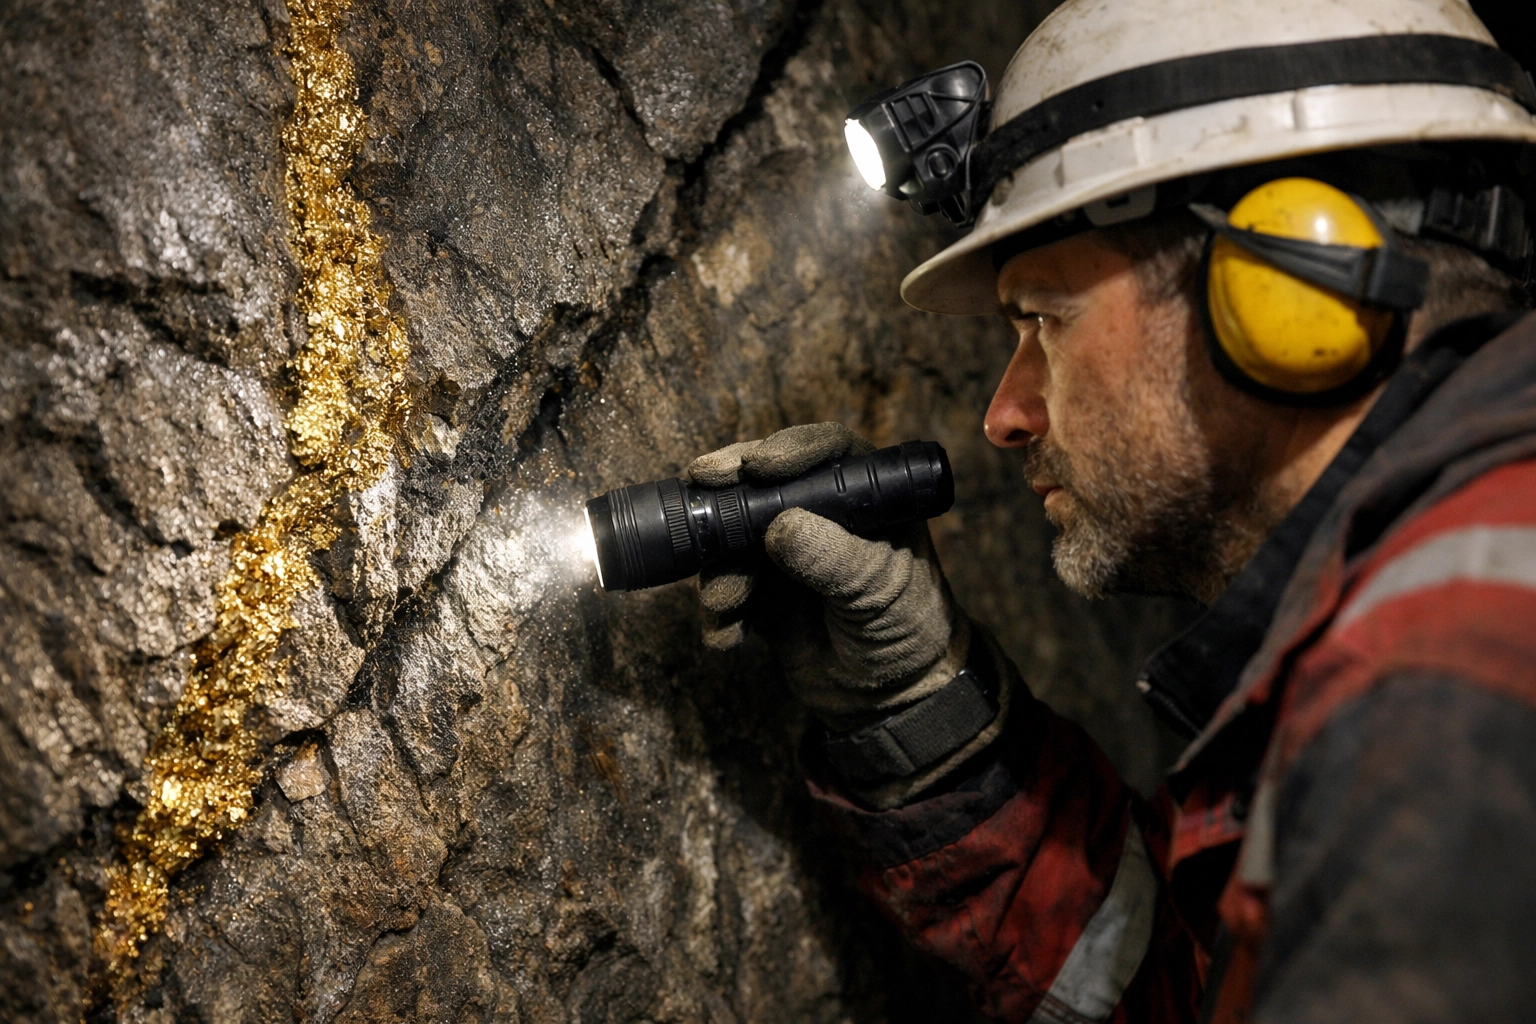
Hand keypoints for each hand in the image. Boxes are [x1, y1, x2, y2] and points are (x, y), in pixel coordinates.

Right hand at [687, 424, 1010, 806]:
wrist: (891, 701)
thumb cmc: (907, 630)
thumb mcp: (879, 591)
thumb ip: (835, 559)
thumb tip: (780, 527)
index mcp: (867, 497)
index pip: (827, 452)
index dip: (789, 449)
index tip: (758, 466)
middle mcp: (823, 515)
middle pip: (766, 481)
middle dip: (730, 489)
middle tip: (701, 485)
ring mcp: (788, 553)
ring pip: (736, 536)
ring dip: (720, 566)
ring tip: (726, 602)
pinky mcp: (762, 593)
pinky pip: (726, 588)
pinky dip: (719, 612)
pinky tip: (727, 637)